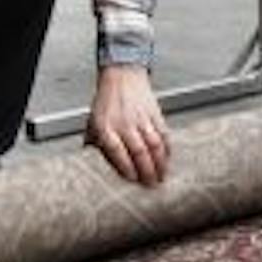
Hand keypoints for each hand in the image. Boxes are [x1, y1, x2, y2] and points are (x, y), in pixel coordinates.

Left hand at [86, 63, 169, 185]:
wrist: (122, 76)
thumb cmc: (106, 102)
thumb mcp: (93, 122)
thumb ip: (95, 144)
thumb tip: (92, 166)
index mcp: (105, 127)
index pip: (117, 151)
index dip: (126, 168)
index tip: (132, 180)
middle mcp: (124, 123)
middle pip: (139, 151)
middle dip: (147, 171)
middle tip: (151, 185)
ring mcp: (141, 118)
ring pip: (154, 144)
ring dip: (160, 163)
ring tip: (162, 176)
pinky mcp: (155, 114)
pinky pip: (164, 134)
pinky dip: (167, 149)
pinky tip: (168, 159)